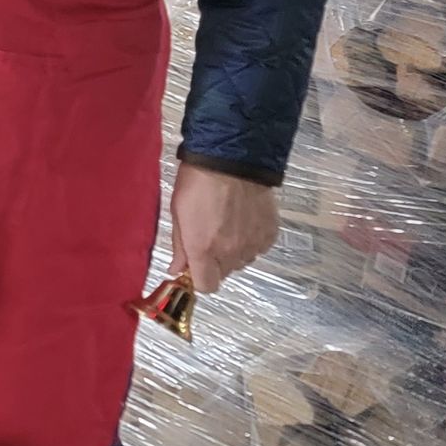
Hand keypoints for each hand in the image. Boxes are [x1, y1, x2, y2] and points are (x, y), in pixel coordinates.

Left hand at [169, 163, 279, 295]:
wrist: (232, 158)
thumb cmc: (197, 182)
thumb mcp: (178, 212)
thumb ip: (179, 246)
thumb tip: (176, 269)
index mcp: (203, 250)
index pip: (206, 286)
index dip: (199, 278)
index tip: (195, 265)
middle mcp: (230, 253)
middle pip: (224, 273)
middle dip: (215, 262)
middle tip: (210, 237)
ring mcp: (253, 244)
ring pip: (242, 261)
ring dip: (234, 251)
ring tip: (228, 225)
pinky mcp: (269, 233)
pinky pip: (259, 247)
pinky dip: (251, 240)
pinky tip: (244, 221)